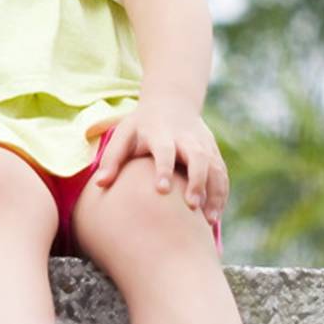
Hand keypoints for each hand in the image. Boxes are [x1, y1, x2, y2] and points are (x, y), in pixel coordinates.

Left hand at [93, 101, 229, 224]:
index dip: (164, 168)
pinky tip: (214, 217)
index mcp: (161, 133)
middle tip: (192, 207)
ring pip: (215, 167)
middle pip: (198, 157)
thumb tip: (101, 184)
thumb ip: (112, 158)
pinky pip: (222, 174)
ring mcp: (203, 144)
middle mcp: (186, 138)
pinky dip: (221, 195)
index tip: (162, 190)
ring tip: (209, 221)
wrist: (172, 102)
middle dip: (197, 181)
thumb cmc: (141, 125)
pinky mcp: (214, 152)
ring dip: (214, 193)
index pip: (165, 150)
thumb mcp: (124, 133)